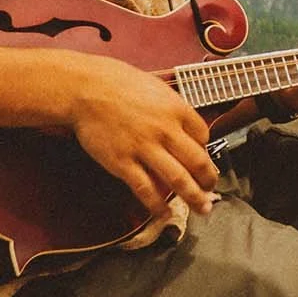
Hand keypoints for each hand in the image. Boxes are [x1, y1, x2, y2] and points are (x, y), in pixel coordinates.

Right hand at [65, 60, 221, 219]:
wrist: (85, 88)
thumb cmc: (118, 83)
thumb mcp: (156, 87)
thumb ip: (173, 108)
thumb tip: (186, 129)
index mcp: (176, 109)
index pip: (204, 136)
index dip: (206, 151)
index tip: (203, 161)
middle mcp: (165, 130)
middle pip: (198, 162)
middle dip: (209, 180)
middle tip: (211, 190)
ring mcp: (144, 148)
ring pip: (178, 180)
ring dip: (194, 197)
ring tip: (201, 207)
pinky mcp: (122, 162)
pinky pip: (146, 189)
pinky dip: (158, 205)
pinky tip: (164, 213)